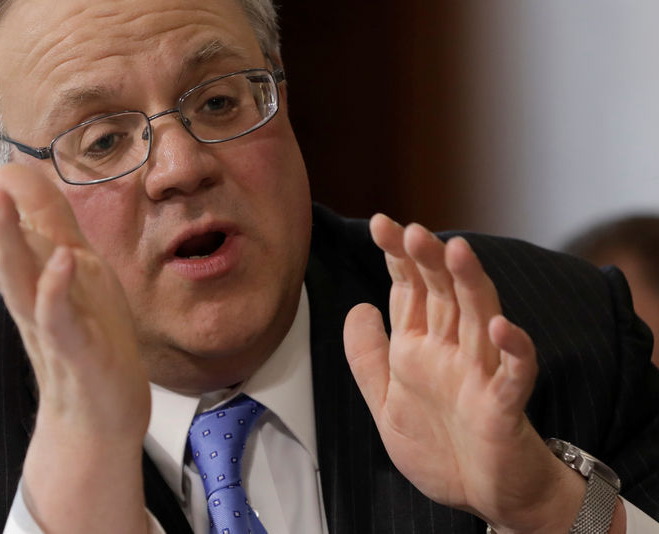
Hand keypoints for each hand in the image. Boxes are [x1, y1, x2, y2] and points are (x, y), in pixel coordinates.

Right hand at [0, 147, 149, 532]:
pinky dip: (57, 289)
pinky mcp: (77, 349)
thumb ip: (49, 225)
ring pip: (20, 277)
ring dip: (6, 236)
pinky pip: (61, 318)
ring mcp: (51, 324)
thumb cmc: (89, 333)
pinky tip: (63, 258)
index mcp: (27, 280)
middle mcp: (30, 299)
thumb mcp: (72, 268)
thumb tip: (21, 177)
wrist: (102, 409)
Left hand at [343, 214, 589, 532]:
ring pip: (479, 318)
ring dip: (470, 284)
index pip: (412, 291)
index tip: (382, 224)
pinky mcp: (505, 406)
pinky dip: (512, 350)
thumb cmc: (440, 448)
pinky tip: (499, 327)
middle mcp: (452, 352)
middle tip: (411, 229)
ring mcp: (481, 375)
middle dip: (428, 260)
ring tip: (456, 250)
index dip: (399, 258)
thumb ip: (368, 357)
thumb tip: (357, 306)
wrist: (481, 497)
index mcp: (421, 349)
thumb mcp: (385, 402)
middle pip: (444, 294)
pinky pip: (514, 374)